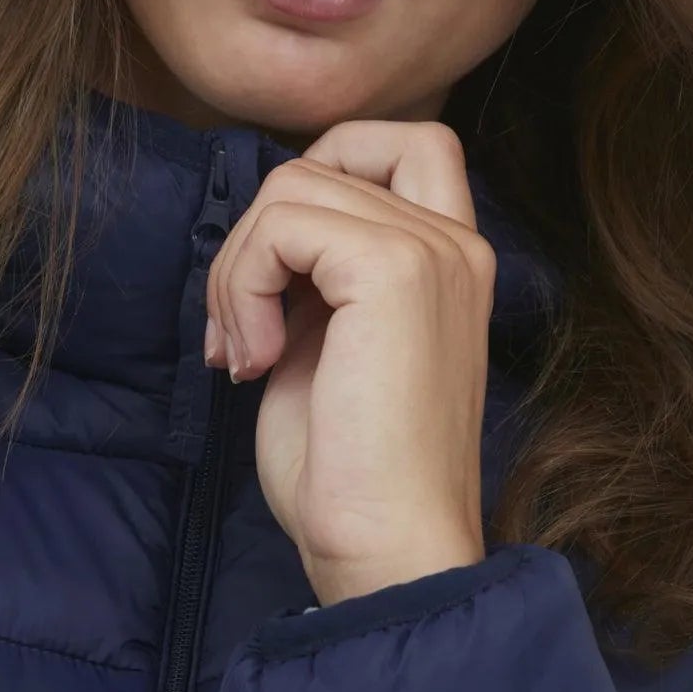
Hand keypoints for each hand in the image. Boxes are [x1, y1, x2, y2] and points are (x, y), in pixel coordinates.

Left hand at [204, 120, 494, 605]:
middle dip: (250, 243)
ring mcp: (433, 251)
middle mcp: (456, 244)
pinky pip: (282, 222)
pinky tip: (256, 362)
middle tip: (236, 336)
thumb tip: (256, 236)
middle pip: (318, 163)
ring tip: (244, 356)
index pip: (397, 142)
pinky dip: (244, 286)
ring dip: (237, 272)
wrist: (385, 548)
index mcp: (450, 261)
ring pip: (289, 186)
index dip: (319, 174)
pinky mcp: (395, 271)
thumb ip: (313, 277)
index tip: (279, 277)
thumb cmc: (349, 474)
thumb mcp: (326, 347)